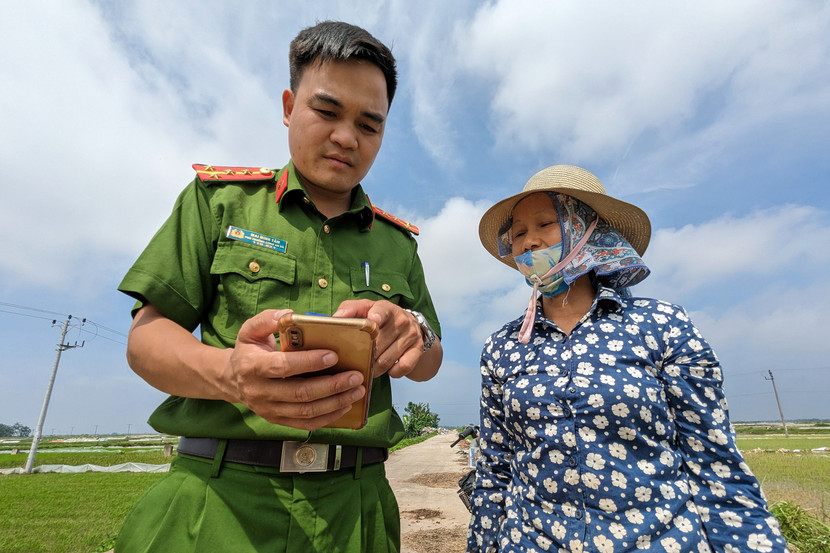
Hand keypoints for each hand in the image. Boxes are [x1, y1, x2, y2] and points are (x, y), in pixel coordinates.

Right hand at [227, 309, 366, 429]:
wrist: (232, 380)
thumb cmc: (248, 350)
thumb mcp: (250, 330)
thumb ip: (267, 319)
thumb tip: (290, 314)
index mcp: (252, 366)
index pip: (283, 367)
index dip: (309, 362)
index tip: (333, 355)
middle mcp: (260, 392)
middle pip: (300, 393)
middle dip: (332, 385)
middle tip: (355, 376)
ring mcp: (269, 410)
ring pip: (306, 411)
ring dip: (335, 402)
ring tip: (357, 390)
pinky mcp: (278, 420)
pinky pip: (306, 424)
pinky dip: (328, 417)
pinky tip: (345, 406)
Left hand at [334, 300, 423, 377]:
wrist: (411, 327)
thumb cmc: (381, 319)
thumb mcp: (366, 309)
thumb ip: (350, 310)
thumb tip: (336, 319)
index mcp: (386, 308)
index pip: (382, 310)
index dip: (377, 316)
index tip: (373, 320)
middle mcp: (401, 320)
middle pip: (379, 343)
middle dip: (364, 355)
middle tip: (355, 360)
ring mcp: (411, 335)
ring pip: (387, 359)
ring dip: (374, 368)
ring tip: (368, 367)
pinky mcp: (417, 350)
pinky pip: (403, 367)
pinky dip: (392, 372)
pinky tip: (387, 369)